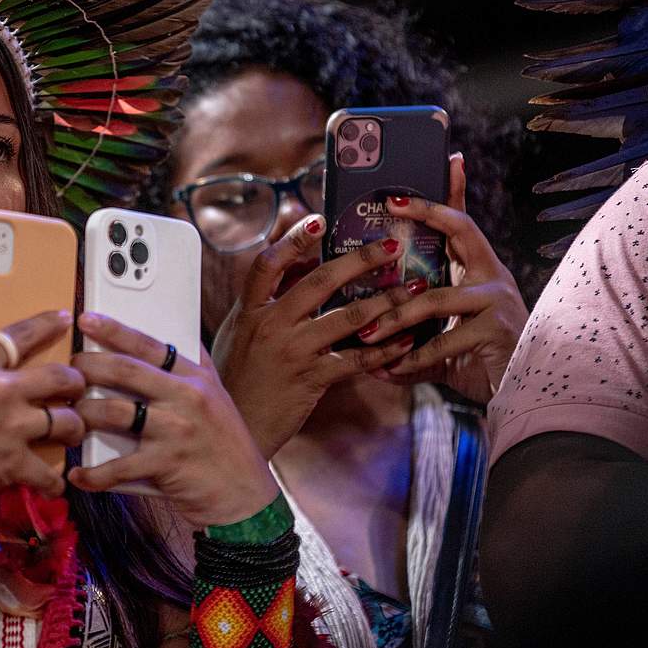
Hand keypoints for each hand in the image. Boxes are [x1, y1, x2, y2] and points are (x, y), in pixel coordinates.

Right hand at [0, 310, 85, 520]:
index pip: (20, 335)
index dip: (46, 325)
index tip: (63, 319)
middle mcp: (0, 391)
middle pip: (59, 377)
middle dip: (75, 383)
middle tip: (76, 388)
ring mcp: (11, 427)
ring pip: (66, 421)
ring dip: (73, 428)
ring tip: (71, 432)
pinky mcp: (14, 462)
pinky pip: (50, 472)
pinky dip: (53, 481)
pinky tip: (53, 482)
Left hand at [68, 312, 279, 527]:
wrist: (245, 495)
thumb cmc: (224, 445)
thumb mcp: (216, 397)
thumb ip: (192, 369)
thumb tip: (168, 335)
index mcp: (196, 377)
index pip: (150, 345)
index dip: (115, 330)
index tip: (86, 319)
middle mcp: (187, 397)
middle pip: (126, 371)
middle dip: (89, 366)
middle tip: (67, 370)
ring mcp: (176, 431)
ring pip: (115, 413)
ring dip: (84, 415)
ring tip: (69, 417)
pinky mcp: (167, 464)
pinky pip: (119, 466)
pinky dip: (94, 473)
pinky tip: (78, 474)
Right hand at [211, 214, 421, 458]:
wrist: (236, 428)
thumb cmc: (238, 380)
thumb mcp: (240, 334)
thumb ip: (265, 302)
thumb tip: (294, 268)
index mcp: (250, 310)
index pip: (269, 263)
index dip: (294, 239)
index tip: (320, 220)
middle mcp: (270, 324)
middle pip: (319, 280)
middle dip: (359, 260)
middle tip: (390, 247)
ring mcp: (292, 351)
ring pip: (346, 317)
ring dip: (384, 301)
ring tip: (412, 290)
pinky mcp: (311, 379)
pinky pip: (356, 358)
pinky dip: (384, 349)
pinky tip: (405, 341)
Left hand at [360, 155, 527, 403]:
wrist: (521, 394)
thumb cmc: (478, 360)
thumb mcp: (441, 339)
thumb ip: (408, 335)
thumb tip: (362, 340)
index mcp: (478, 272)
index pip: (461, 224)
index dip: (447, 195)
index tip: (434, 168)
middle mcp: (492, 278)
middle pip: (461, 231)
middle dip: (426, 213)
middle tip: (390, 204)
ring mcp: (497, 301)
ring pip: (434, 299)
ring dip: (395, 317)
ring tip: (366, 333)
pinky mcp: (495, 330)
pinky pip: (442, 342)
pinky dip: (412, 358)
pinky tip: (389, 368)